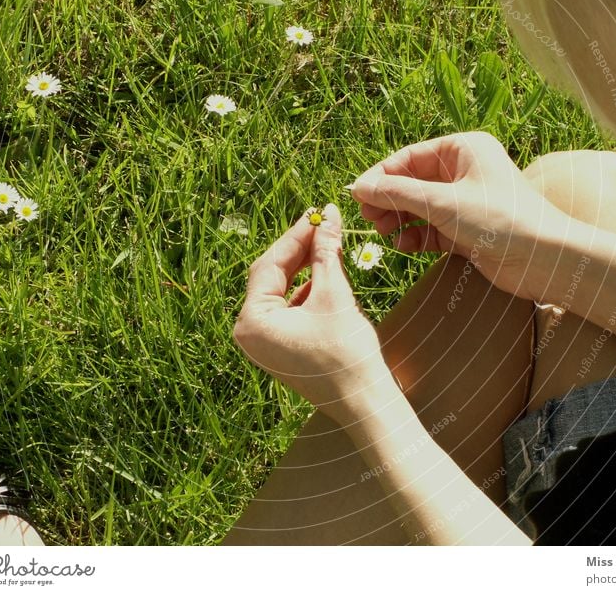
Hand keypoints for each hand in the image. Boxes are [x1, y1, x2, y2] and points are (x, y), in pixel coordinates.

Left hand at [233, 204, 394, 423]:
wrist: (365, 402)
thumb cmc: (347, 353)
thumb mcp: (334, 294)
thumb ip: (325, 251)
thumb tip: (327, 214)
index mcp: (252, 321)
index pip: (269, 265)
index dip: (296, 236)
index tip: (317, 213)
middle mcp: (249, 333)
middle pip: (272, 276)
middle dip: (299, 250)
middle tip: (323, 223)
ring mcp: (264, 343)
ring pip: (282, 291)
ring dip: (304, 268)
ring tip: (328, 244)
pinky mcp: (280, 348)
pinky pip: (289, 309)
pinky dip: (306, 290)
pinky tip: (326, 275)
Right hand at [350, 131, 570, 299]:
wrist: (544, 259)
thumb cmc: (500, 219)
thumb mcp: (443, 203)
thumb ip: (398, 195)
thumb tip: (358, 187)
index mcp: (462, 149)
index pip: (409, 157)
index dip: (381, 176)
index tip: (357, 195)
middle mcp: (463, 171)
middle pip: (412, 182)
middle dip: (389, 200)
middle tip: (368, 218)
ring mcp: (465, 202)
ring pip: (419, 207)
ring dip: (400, 219)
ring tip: (384, 233)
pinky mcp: (466, 229)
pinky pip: (431, 228)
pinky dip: (416, 236)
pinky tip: (405, 245)